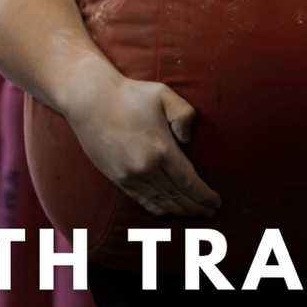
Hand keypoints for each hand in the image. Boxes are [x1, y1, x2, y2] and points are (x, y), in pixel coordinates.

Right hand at [63, 71, 220, 216]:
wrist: (89, 100)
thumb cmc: (130, 95)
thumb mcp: (164, 94)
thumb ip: (185, 115)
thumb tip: (188, 140)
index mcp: (161, 149)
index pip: (189, 183)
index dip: (205, 196)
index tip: (216, 202)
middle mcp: (146, 168)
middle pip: (177, 196)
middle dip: (197, 206)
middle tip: (211, 211)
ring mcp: (129, 176)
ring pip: (161, 202)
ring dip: (180, 210)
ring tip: (194, 212)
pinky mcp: (117, 178)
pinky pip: (141, 200)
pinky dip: (157, 209)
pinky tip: (168, 210)